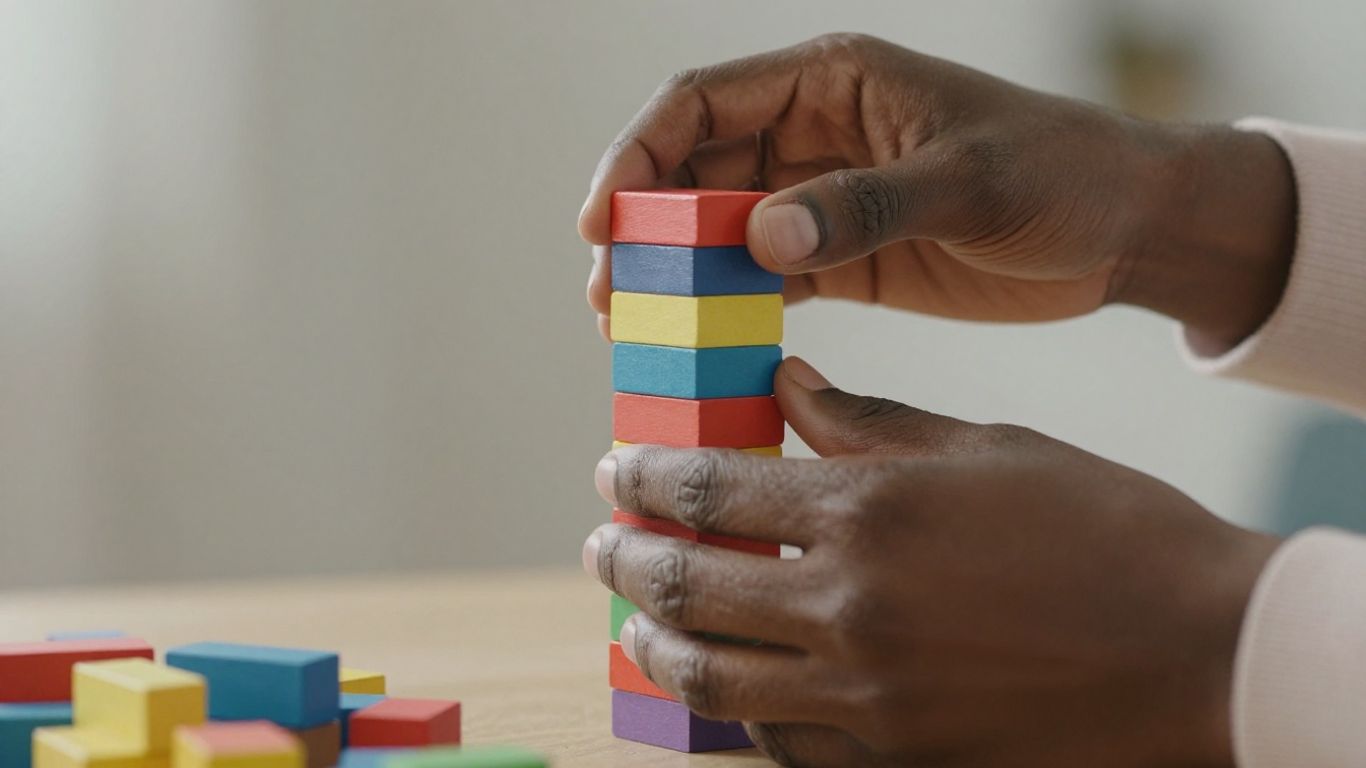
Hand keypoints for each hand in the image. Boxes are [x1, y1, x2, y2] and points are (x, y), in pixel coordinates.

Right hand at [581, 34, 1294, 350]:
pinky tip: (704, 349)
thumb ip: (865, 205)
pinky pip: (764, 278)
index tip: (603, 221)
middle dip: (645, 228)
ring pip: (719, 228)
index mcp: (834, 82)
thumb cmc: (1063, 175)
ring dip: (676, 275)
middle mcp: (814, 134)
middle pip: (695, 170)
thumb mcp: (970, 181)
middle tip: (612, 297)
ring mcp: (825, 198)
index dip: (637, 154)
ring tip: (637, 331)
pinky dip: (728, 310)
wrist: (1127, 228)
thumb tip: (759, 234)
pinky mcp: (845, 256)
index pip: (703, 102)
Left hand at [583, 357, 1278, 766]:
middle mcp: (849, 606)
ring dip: (657, 646)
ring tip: (637, 627)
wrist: (1198, 651)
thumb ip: (868, 419)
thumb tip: (785, 383)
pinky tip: (726, 694)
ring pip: (714, 679)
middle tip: (603, 547)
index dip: (646, 478)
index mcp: (868, 510)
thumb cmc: (1103, 529)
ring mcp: (867, 697)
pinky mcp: (895, 759)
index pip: (710, 489)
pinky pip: (779, 746)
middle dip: (627, 562)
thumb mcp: (984, 447)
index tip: (615, 472)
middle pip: (689, 586)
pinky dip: (736, 717)